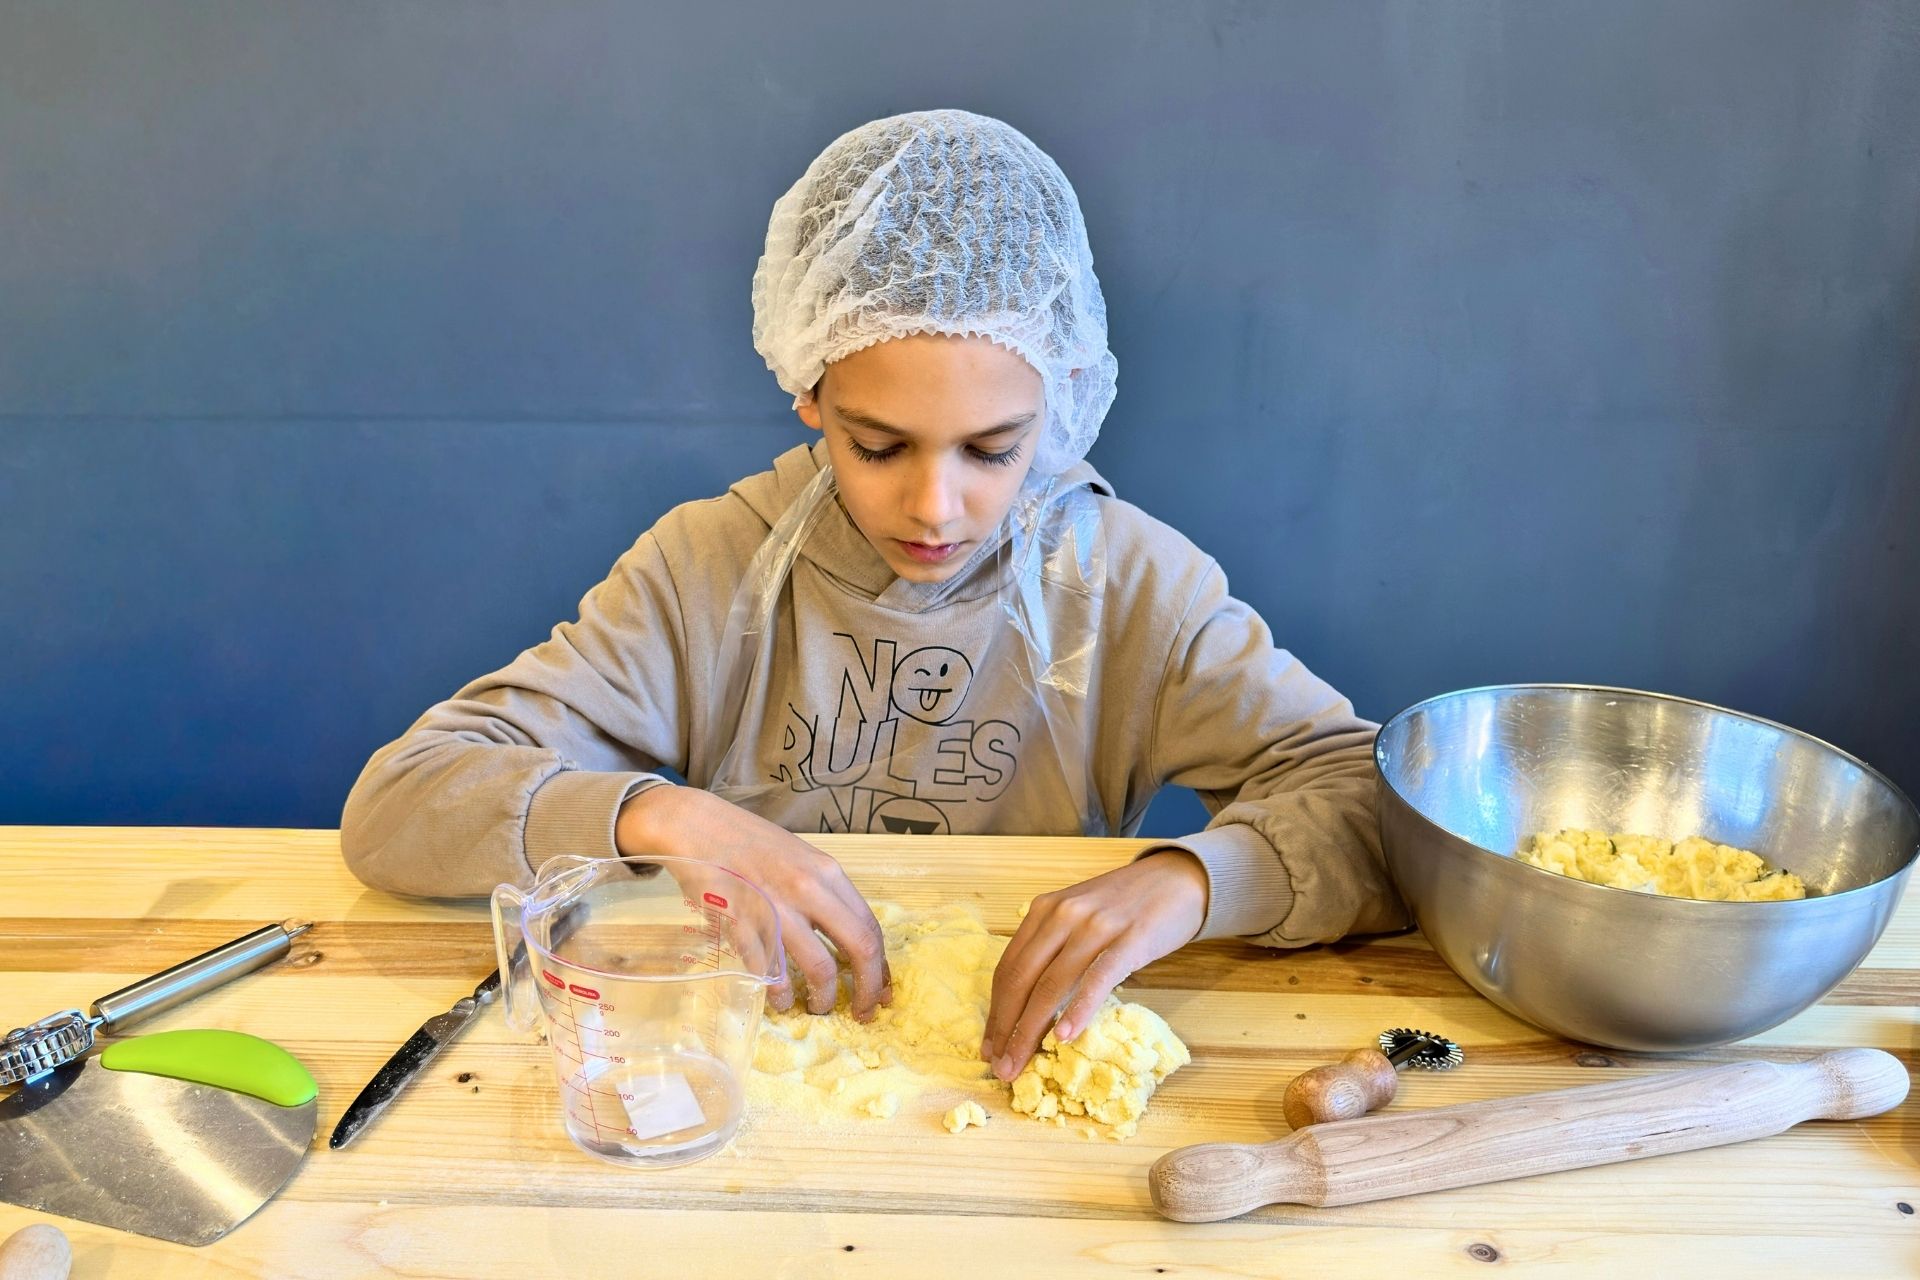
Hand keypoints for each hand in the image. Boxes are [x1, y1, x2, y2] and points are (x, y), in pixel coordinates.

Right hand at [616, 785, 891, 1020]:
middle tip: (863, 1012)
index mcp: (828, 873)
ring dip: (824, 998)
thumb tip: (850, 938)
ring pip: (819, 968)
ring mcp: (777, 910)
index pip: (870, 926)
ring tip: (819, 1007)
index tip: (881, 989)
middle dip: (868, 989)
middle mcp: (809, 890)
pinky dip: (780, 995)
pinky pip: (772, 972)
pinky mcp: (744, 926)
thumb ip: (826, 894)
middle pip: (858, 948)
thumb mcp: (801, 859)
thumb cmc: (750, 844)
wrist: (699, 828)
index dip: (881, 965)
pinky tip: (780, 1001)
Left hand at [981, 849, 1207, 1080]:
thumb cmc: (1124, 905)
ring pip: (1052, 984)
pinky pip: (1097, 979)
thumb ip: (1053, 949)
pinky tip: (1065, 1036)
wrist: (1176, 879)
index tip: (989, 1047)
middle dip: (1006, 1028)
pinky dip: (1078, 1009)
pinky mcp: (1130, 939)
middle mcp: (1063, 914)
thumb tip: (1027, 1007)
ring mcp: (1096, 926)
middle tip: (999, 1067)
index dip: (995, 1012)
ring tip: (1020, 1063)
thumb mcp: (1078, 917)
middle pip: (1022, 979)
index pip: (1009, 968)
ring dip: (1031, 1030)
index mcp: (1044, 910)